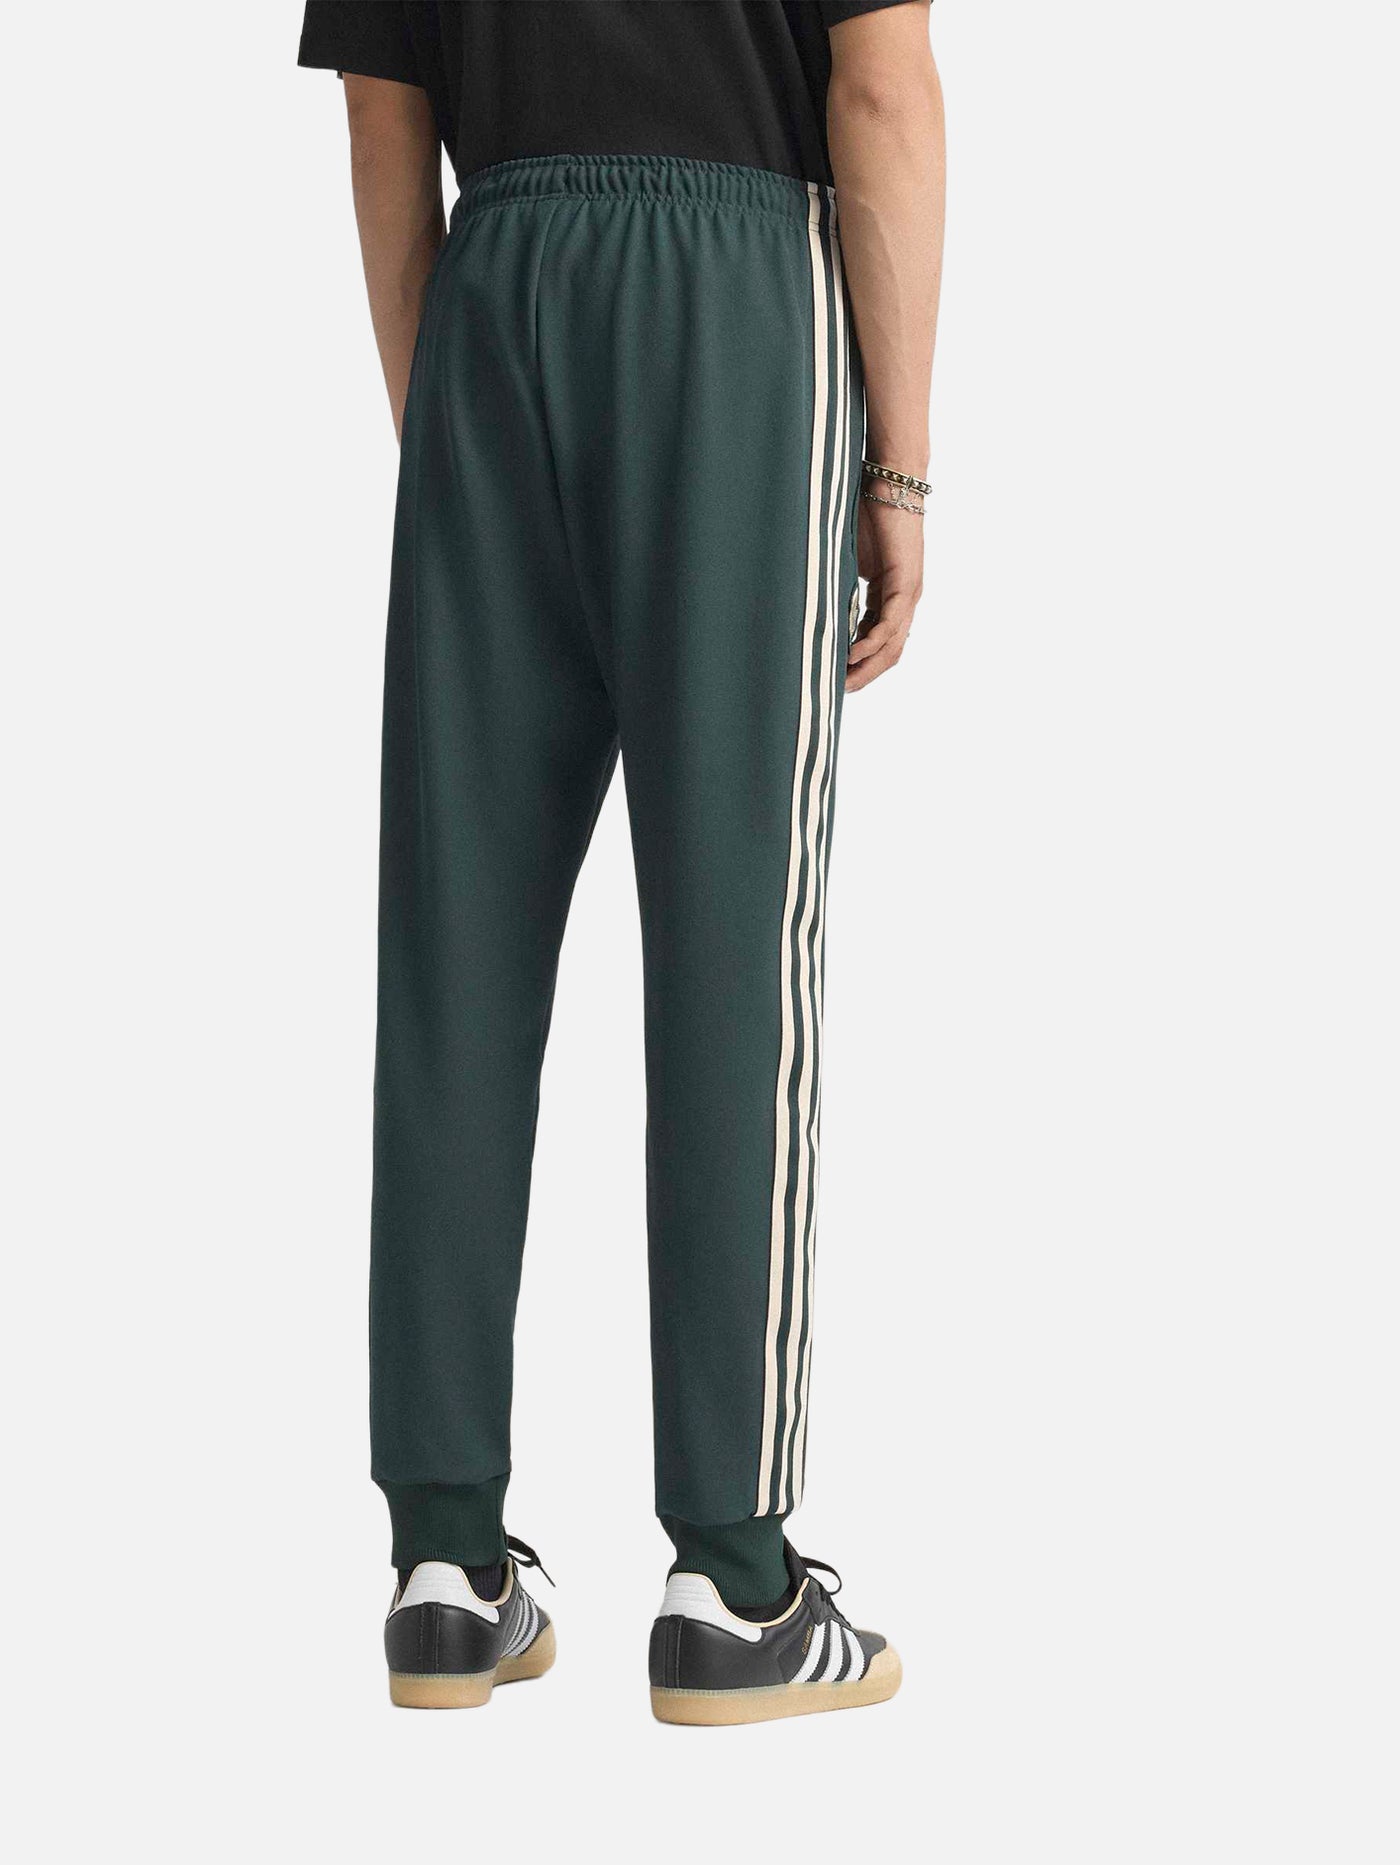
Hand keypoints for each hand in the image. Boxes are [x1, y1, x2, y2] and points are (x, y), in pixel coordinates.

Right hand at [846, 493, 922, 691]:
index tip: (837, 678)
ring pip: (892, 644)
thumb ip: (838, 582)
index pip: (879, 640)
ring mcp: (908, 593)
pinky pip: (890, 624)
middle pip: (889, 652)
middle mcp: (905, 598)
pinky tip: (853, 656)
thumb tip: (810, 598)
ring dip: (868, 667)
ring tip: (845, 683)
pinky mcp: (905, 583)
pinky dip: (871, 643)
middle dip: (865, 675)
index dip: (860, 663)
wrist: (890, 481)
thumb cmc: (867, 510)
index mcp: (891, 594)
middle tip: (839, 693)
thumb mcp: (848, 557)